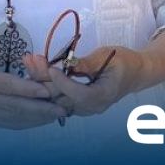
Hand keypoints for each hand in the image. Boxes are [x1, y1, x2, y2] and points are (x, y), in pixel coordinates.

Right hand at [0, 16, 67, 130]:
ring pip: (17, 117)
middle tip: (65, 106)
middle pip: (18, 106)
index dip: (28, 89)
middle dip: (43, 107)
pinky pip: (10, 124)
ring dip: (39, 117)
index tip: (47, 89)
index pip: (7, 86)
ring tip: (60, 113)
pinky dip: (27, 123)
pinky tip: (41, 121)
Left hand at [24, 46, 147, 117]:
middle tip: (32, 59)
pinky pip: (58, 96)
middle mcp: (91, 107)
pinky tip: (35, 68)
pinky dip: (46, 82)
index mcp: (103, 96)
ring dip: (41, 80)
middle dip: (44, 78)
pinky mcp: (77, 103)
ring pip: (56, 98)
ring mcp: (83, 107)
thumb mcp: (107, 56)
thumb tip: (66, 64)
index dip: (62, 82)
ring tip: (29, 61)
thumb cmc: (124, 61)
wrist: (135, 73)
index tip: (51, 67)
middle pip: (61, 97)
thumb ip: (86, 63)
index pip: (78, 94)